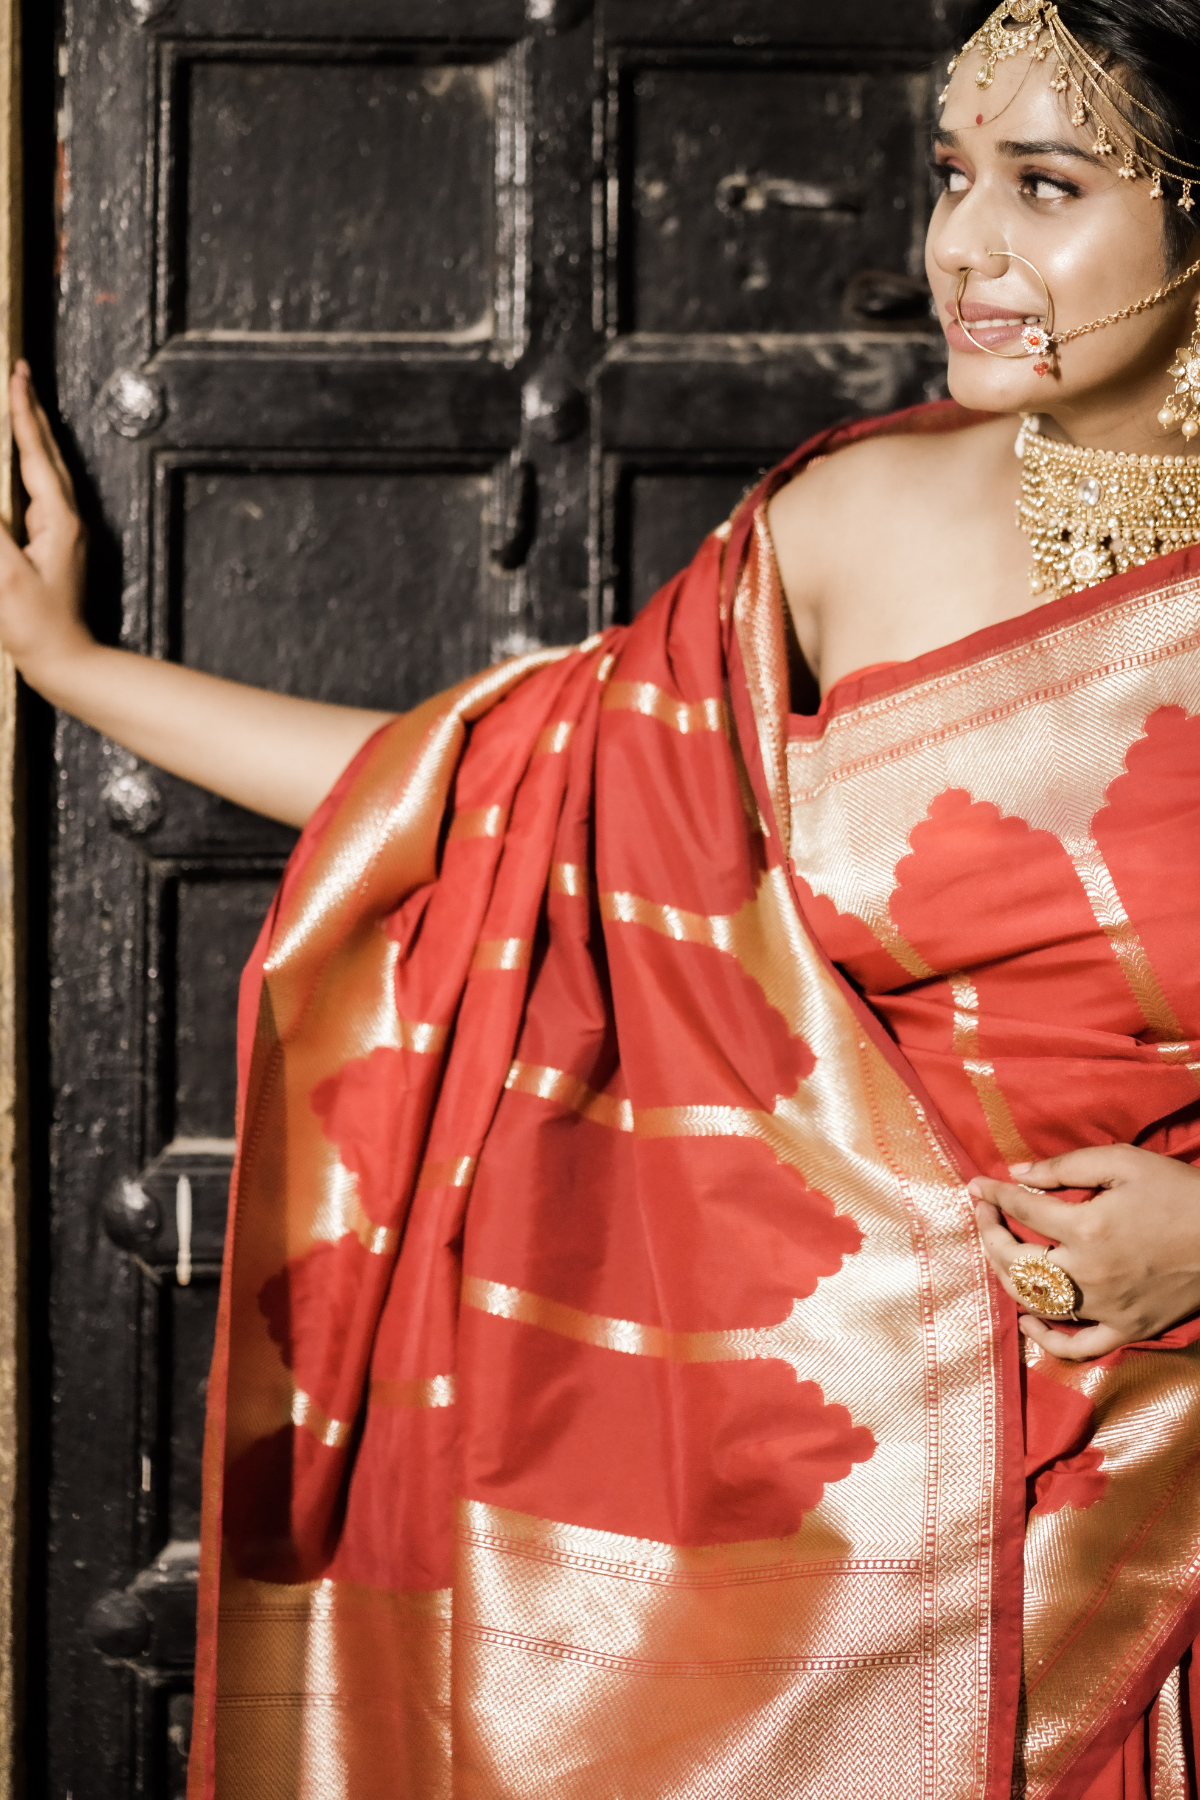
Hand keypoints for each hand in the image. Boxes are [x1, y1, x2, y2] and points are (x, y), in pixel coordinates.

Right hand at [0, 362, 89, 684]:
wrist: (65, 662)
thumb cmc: (37, 625)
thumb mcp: (6, 574)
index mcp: (58, 520)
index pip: (36, 452)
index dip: (22, 412)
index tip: (16, 376)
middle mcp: (67, 519)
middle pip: (47, 452)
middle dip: (31, 412)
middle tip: (21, 374)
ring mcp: (63, 532)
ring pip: (46, 470)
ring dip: (32, 436)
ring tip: (21, 405)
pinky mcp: (54, 546)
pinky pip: (39, 492)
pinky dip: (28, 466)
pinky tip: (21, 465)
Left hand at [970, 1145, 1199, 1359]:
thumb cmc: (1180, 1192)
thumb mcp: (1124, 1162)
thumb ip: (1065, 1166)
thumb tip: (1016, 1172)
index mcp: (1086, 1226)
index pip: (1021, 1210)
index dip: (994, 1196)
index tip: (977, 1186)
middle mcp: (1088, 1272)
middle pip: (1014, 1261)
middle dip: (989, 1235)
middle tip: (984, 1215)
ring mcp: (1106, 1307)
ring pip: (1035, 1302)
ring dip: (1006, 1278)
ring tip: (999, 1254)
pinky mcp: (1126, 1329)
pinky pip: (1076, 1346)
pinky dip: (1046, 1339)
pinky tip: (1028, 1321)